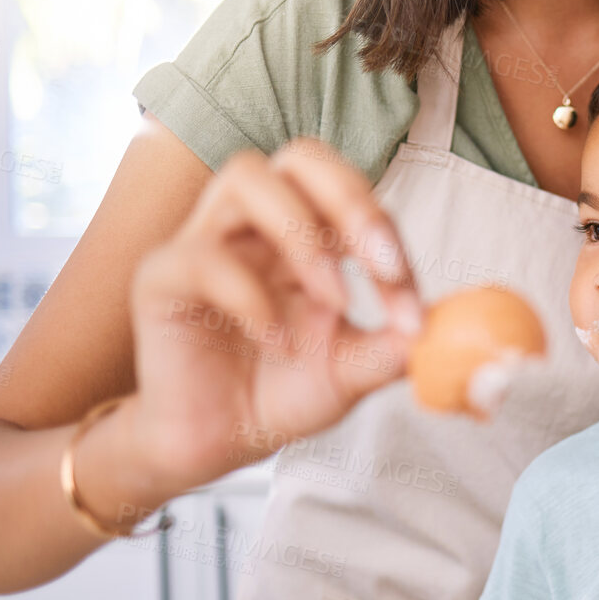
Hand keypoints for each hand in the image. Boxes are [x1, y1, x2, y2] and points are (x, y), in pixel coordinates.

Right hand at [128, 138, 422, 494]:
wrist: (216, 443)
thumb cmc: (280, 393)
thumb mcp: (352, 373)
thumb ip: (393, 346)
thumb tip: (437, 325)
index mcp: (306, 231)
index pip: (352, 194)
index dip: (389, 237)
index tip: (412, 305)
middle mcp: (255, 223)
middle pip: (301, 155)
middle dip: (353, 199)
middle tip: (385, 267)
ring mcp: (204, 240)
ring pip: (245, 177)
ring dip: (303, 235)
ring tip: (334, 302)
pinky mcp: (160, 277)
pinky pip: (203, 257)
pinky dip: (252, 297)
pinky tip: (278, 343)